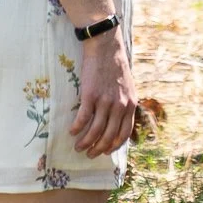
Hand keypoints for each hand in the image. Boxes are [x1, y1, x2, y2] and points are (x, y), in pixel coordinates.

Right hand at [71, 24, 136, 156]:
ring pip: (95, 131)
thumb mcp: (128, 87)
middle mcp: (119, 106)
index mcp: (130, 105)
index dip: (114, 146)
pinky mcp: (90, 96)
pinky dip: (76, 128)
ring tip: (78, 147)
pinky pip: (83, 118)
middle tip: (89, 154)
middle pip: (109, 136)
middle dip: (98, 149)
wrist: (106, 47)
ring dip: (85, 142)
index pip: (124, 133)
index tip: (106, 152)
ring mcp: (105, 101)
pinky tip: (71, 131)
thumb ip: (125, 104)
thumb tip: (119, 119)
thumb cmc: (115, 66)